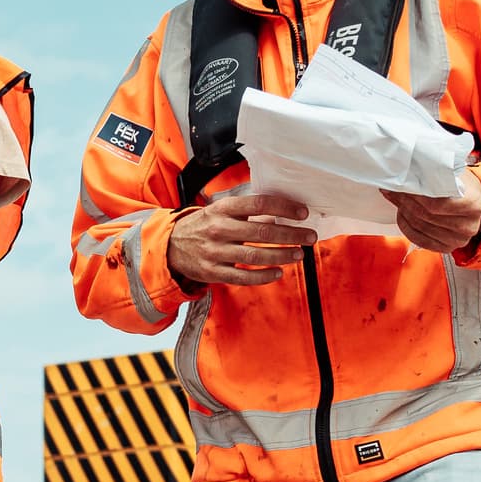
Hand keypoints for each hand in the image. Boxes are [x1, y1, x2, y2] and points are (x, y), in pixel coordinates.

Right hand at [165, 189, 315, 289]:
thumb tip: (281, 215)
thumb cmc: (204, 226)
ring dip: (281, 256)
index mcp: (222, 209)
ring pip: (255, 257)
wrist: (171, 246)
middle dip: (291, 235)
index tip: (302, 213)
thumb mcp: (220, 211)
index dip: (284, 208)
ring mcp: (215, 252)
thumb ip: (246, 212)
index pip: (258, 204)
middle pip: (262, 232)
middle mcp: (218, 229)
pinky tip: (278, 272)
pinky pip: (243, 277)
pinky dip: (263, 276)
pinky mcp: (213, 272)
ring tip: (298, 254)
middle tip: (309, 237)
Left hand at [393, 180, 480, 254]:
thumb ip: (436, 174)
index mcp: (472, 205)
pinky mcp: (446, 247)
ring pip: (420, 226)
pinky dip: (406, 226)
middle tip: (393, 190)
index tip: (401, 184)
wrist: (474, 202)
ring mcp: (457, 240)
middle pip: (426, 215)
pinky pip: (419, 239)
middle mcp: (467, 226)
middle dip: (405, 201)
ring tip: (395, 198)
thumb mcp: (455, 173)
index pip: (436, 204)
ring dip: (403, 211)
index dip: (415, 195)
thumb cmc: (463, 186)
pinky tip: (401, 214)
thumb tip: (409, 172)